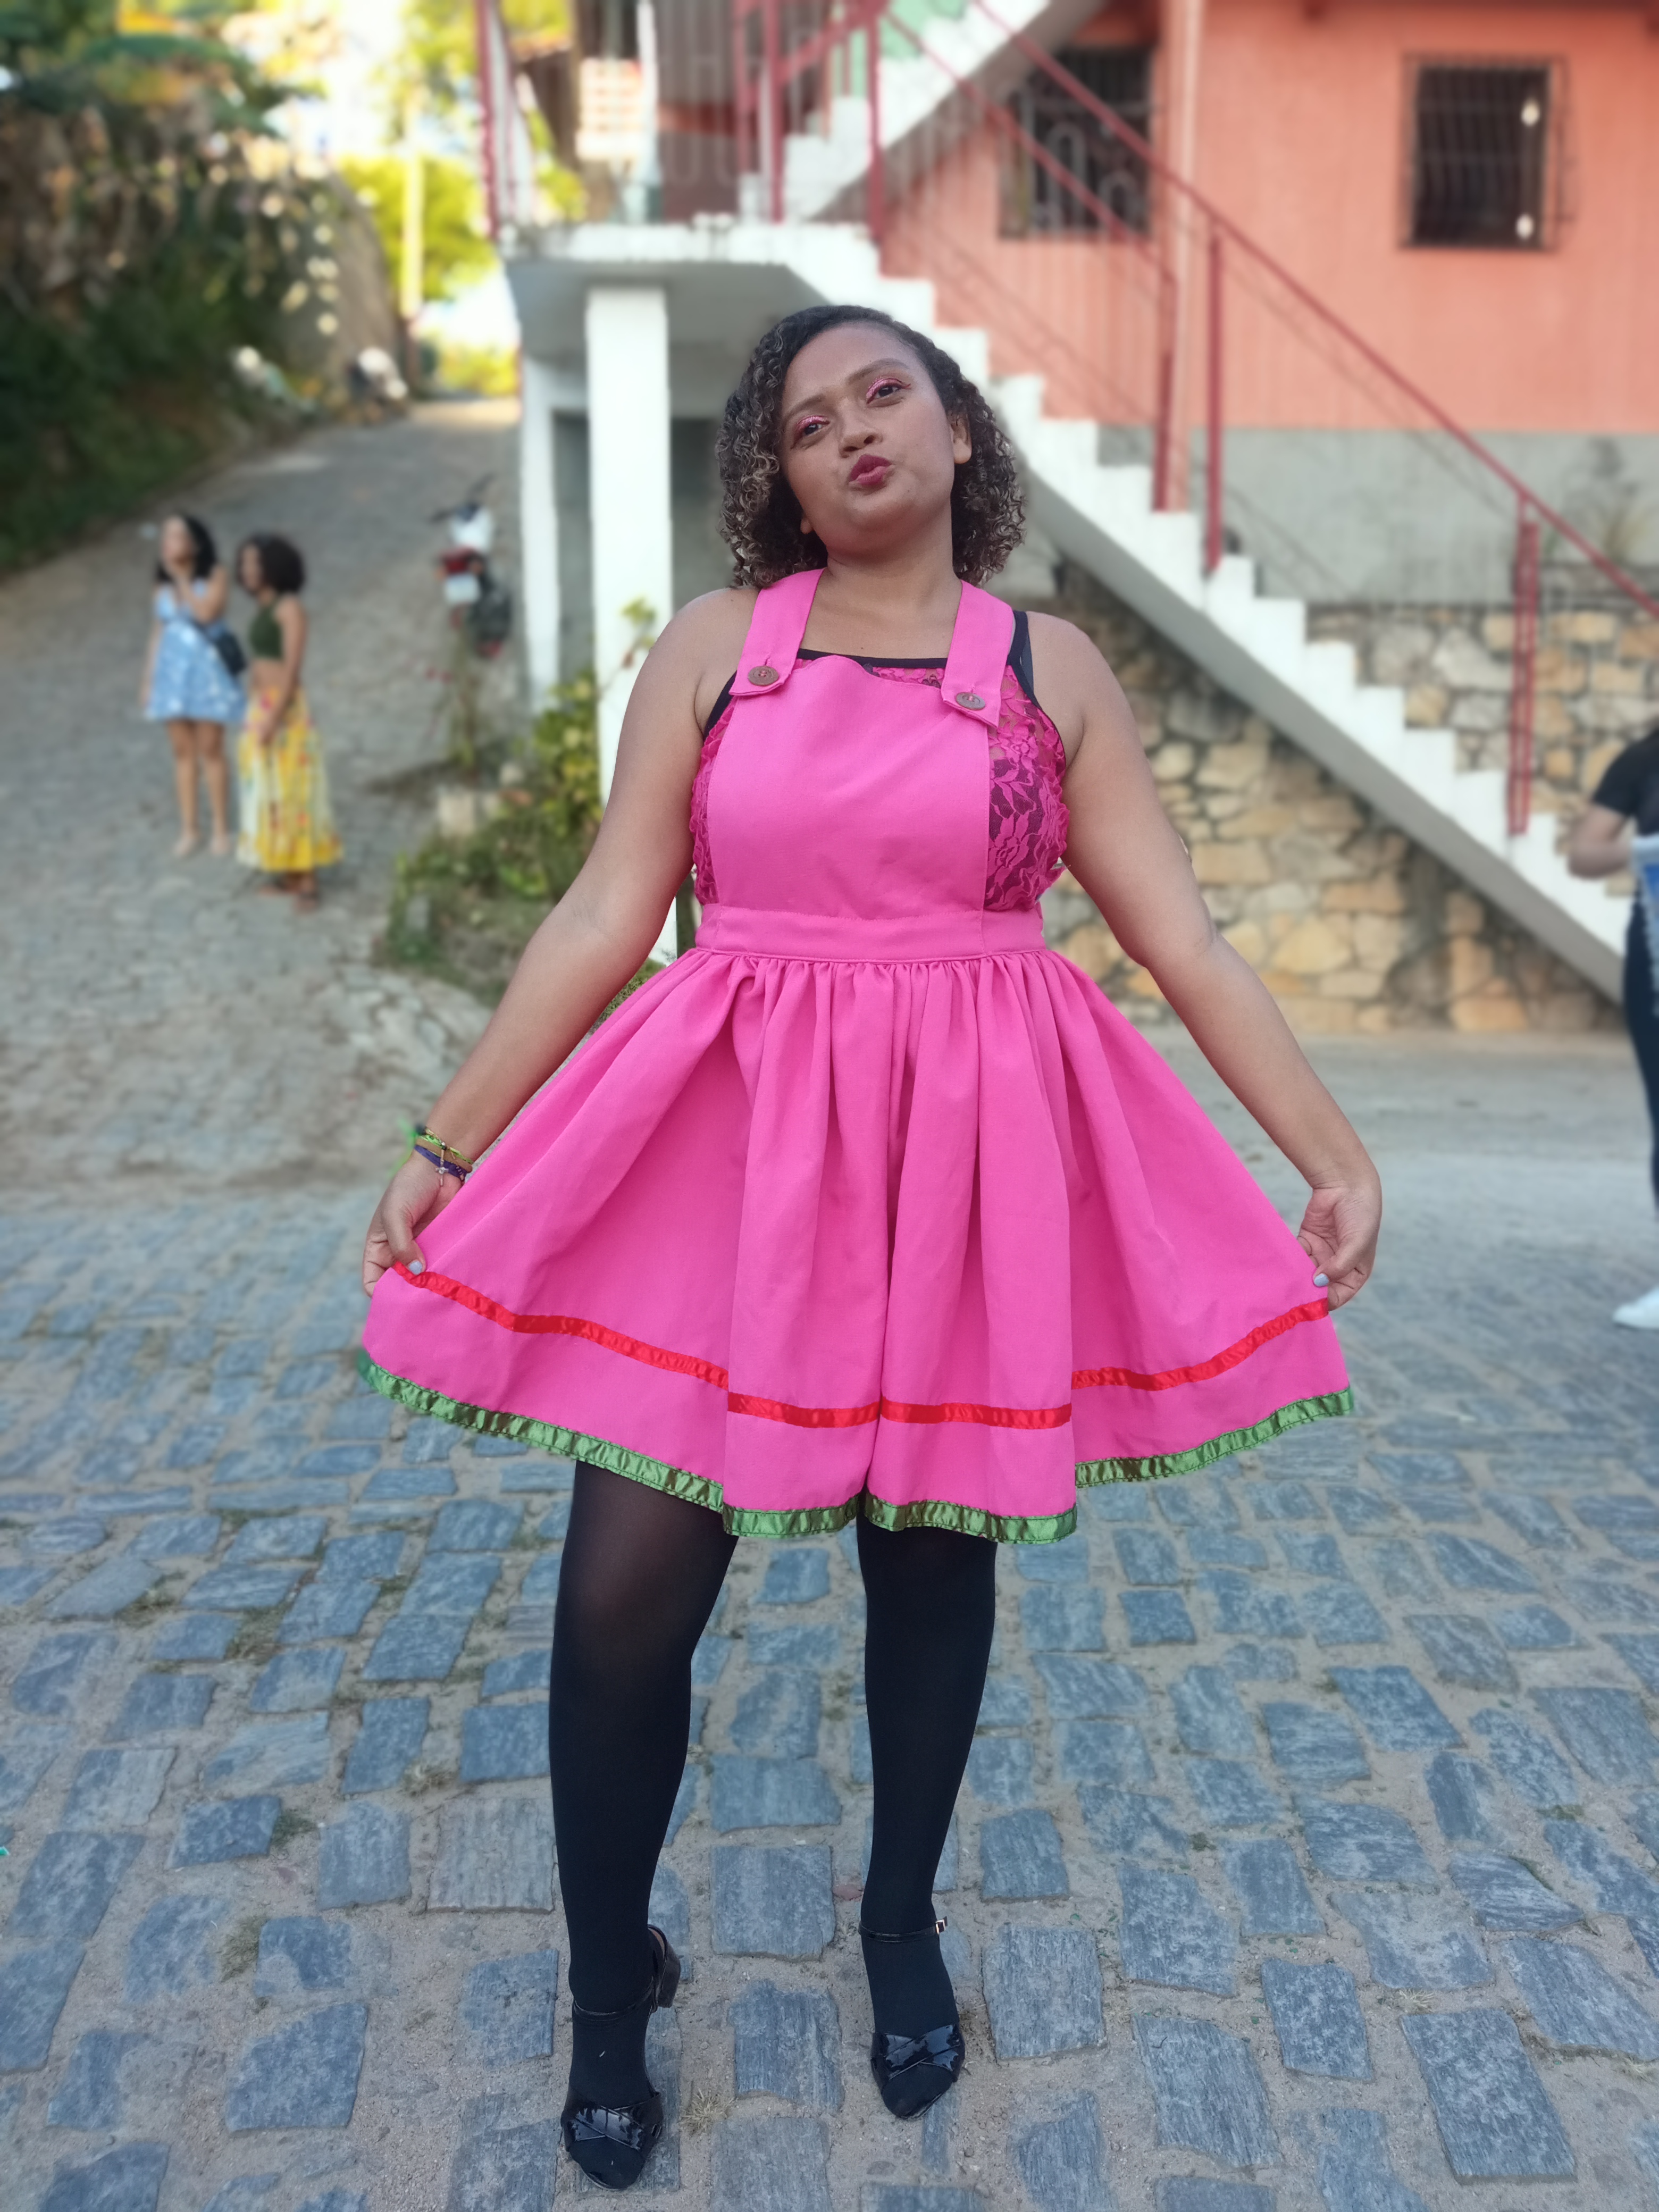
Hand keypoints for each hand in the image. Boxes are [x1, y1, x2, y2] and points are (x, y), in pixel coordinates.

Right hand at [362, 1154, 456, 1291]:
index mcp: (378, 1247)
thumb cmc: (409, 1187)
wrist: (440, 1169)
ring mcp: (420, 1251)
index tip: (398, 1296)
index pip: (372, 1282)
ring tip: (439, 1288)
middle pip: (398, 1285)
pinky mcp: (440, 1246)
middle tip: (422, 1296)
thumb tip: (416, 1272)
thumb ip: (401, 1245)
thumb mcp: (396, 1214)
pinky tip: (451, 1276)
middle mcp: (398, 1253)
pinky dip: (444, 1273)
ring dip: (428, 1285)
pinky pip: (440, 1267)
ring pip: (421, 1279)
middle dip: (407, 1293)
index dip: (380, 1293)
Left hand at [1295, 1176, 1380, 1310]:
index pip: (1340, 1295)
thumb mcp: (1357, 1243)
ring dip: (1296, 1276)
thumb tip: (1319, 1283)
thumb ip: (1340, 1265)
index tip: (1310, 1302)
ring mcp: (1322, 1253)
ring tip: (1284, 1280)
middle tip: (1291, 1294)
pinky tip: (1282, 1264)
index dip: (1326, 1301)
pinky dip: (1290, 1261)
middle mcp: (1338, 1266)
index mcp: (1356, 1271)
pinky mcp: (1308, 1240)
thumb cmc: (1361, 1214)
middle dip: (1307, 1291)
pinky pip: (1296, 1256)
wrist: (1347, 1183)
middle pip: (1320, 1287)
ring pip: (1305, 1273)